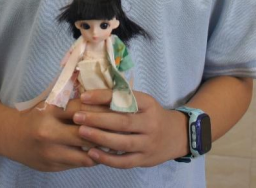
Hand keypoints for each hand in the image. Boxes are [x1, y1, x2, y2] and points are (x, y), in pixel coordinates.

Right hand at [5, 98, 110, 172]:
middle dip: (105, 133)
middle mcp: (49, 133)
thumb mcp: (49, 103)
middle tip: (122, 129)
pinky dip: (91, 158)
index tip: (117, 111)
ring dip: (101, 150)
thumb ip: (70, 99)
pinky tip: (100, 153)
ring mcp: (50, 153)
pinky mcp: (52, 167)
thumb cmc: (35, 116)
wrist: (10, 137)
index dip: (101, 111)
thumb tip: (100, 93)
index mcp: (49, 112)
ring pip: (85, 154)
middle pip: (86, 134)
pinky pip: (78, 164)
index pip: (81, 110)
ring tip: (115, 143)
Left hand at [72, 90, 188, 167]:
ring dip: (100, 138)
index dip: (103, 97)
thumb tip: (92, 94)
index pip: (125, 99)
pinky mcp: (145, 160)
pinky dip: (107, 159)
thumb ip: (124, 99)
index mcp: (149, 105)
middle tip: (77, 116)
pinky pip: (124, 161)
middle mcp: (150, 124)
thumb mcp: (145, 102)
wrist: (178, 135)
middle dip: (98, 119)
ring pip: (123, 143)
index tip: (84, 96)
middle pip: (123, 122)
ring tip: (81, 132)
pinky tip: (92, 153)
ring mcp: (148, 143)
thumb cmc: (152, 115)